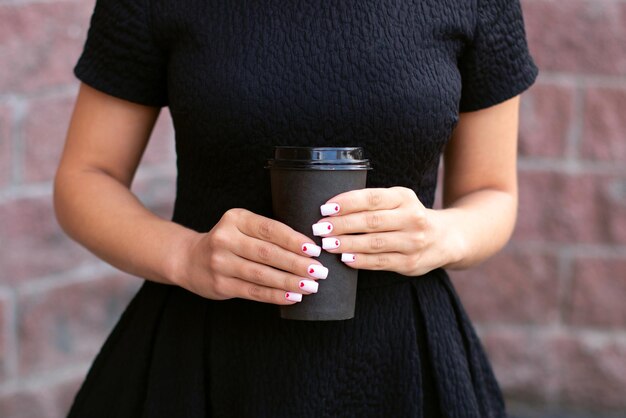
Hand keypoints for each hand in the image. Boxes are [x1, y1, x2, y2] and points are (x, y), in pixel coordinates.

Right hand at [177, 208, 326, 304]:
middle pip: (267, 253)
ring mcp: (220, 263)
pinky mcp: (220, 284)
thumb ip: (268, 233)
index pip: (269, 229)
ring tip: (311, 286)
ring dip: (289, 282)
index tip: (314, 250)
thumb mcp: (243, 227)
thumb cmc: (229, 242)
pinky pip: (253, 291)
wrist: (190, 259)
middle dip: (296, 264)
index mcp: (235, 218)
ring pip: (262, 275)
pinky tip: (293, 297)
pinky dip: (276, 295)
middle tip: (319, 271)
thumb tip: (309, 248)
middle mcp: (225, 238)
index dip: (293, 240)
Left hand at [312, 187, 459, 275]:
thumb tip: (331, 209)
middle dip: (341, 225)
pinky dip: (360, 261)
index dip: (346, 203)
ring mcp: (413, 242)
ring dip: (347, 244)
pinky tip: (344, 258)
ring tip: (327, 244)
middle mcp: (412, 218)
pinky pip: (380, 262)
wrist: (444, 238)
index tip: (325, 208)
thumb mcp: (397, 201)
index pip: (372, 198)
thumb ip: (372, 203)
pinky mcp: (410, 263)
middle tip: (320, 228)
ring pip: (374, 243)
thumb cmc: (408, 216)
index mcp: (404, 197)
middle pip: (370, 221)